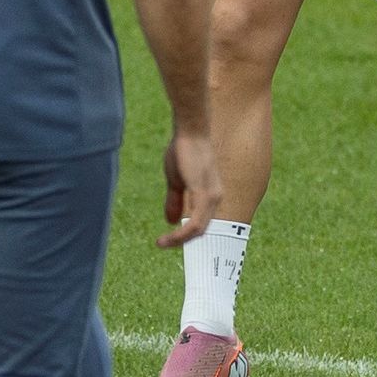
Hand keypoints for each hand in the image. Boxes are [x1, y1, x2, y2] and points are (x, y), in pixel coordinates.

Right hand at [156, 126, 219, 247]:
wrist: (189, 131)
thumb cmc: (183, 151)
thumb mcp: (176, 181)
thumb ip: (175, 201)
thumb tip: (171, 222)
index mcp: (210, 196)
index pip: (201, 224)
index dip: (186, 236)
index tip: (168, 241)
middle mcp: (216, 199)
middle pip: (202, 232)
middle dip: (182, 242)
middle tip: (162, 245)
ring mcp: (212, 198)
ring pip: (198, 231)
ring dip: (178, 241)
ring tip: (160, 244)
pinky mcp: (204, 195)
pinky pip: (194, 225)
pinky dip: (180, 235)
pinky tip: (166, 237)